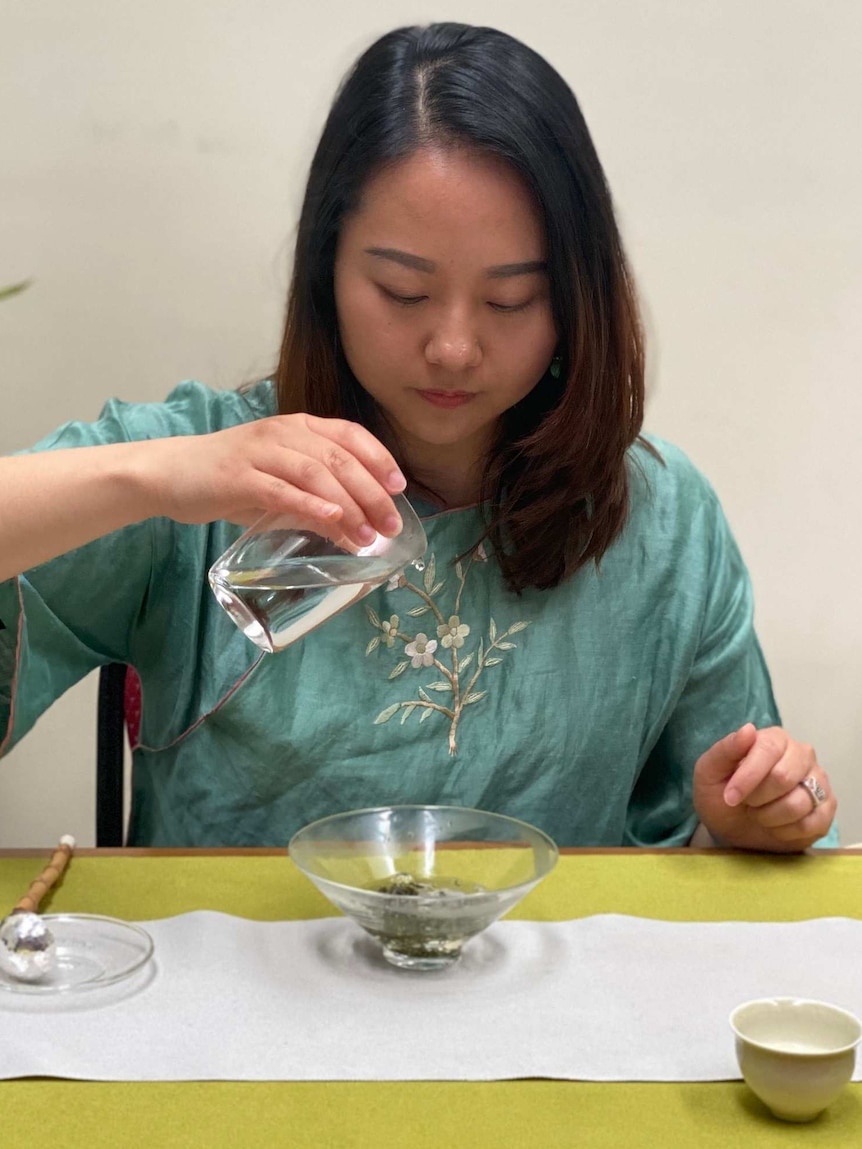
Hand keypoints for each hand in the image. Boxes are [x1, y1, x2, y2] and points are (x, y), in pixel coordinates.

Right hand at [140, 413, 406, 548]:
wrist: (169, 473)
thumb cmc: (229, 479)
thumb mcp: (279, 483)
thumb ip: (315, 500)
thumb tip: (355, 530)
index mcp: (298, 426)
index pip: (350, 434)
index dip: (379, 459)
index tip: (400, 488)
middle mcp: (283, 433)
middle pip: (340, 459)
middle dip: (372, 494)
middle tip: (391, 526)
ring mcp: (260, 452)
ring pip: (317, 475)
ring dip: (348, 507)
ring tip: (367, 536)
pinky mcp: (238, 477)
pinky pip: (282, 491)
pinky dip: (312, 507)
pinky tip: (334, 522)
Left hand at [692, 724, 835, 851]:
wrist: (732, 826)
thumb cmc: (721, 792)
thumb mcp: (710, 771)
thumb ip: (726, 750)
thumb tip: (748, 730)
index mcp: (775, 739)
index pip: (768, 749)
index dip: (748, 776)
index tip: (730, 797)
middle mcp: (802, 755)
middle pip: (784, 777)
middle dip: (757, 798)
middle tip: (747, 803)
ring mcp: (818, 782)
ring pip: (798, 803)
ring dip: (769, 817)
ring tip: (760, 814)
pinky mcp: (826, 809)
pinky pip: (811, 824)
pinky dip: (785, 832)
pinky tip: (776, 826)